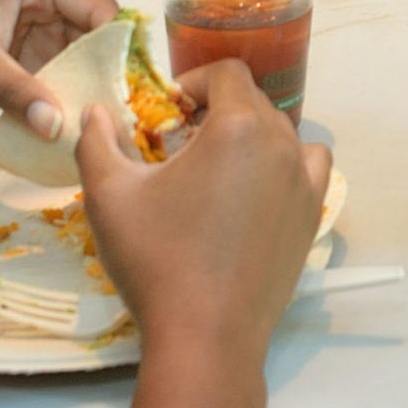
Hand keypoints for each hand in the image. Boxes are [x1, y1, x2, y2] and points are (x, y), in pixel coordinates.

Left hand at [0, 0, 117, 133]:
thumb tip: (60, 128)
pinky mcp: (18, 65)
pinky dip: (62, 107)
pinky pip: (55, 85)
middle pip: (95, 40)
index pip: (100, 11)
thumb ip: (18, 93)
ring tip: (99, 134)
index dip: (116, 50)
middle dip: (105, 77)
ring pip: (79, 66)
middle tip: (118, 122)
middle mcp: (42, 3)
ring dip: (85, 96)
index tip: (126, 94)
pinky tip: (72, 136)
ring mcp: (31, 35)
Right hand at [77, 60, 332, 351]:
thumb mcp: (109, 195)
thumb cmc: (156, 259)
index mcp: (239, 127)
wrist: (206, 335)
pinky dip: (285, 165)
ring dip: (251, 136)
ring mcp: (304, 182)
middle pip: (253, 102)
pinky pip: (308, 168)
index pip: (227, 72)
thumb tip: (94, 112)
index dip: (194, 81)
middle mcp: (282, 144)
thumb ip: (96, 141)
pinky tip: (254, 191)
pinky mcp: (312, 217)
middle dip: (216, 112)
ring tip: (217, 169)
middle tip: (179, 146)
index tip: (168, 112)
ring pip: (282, 133)